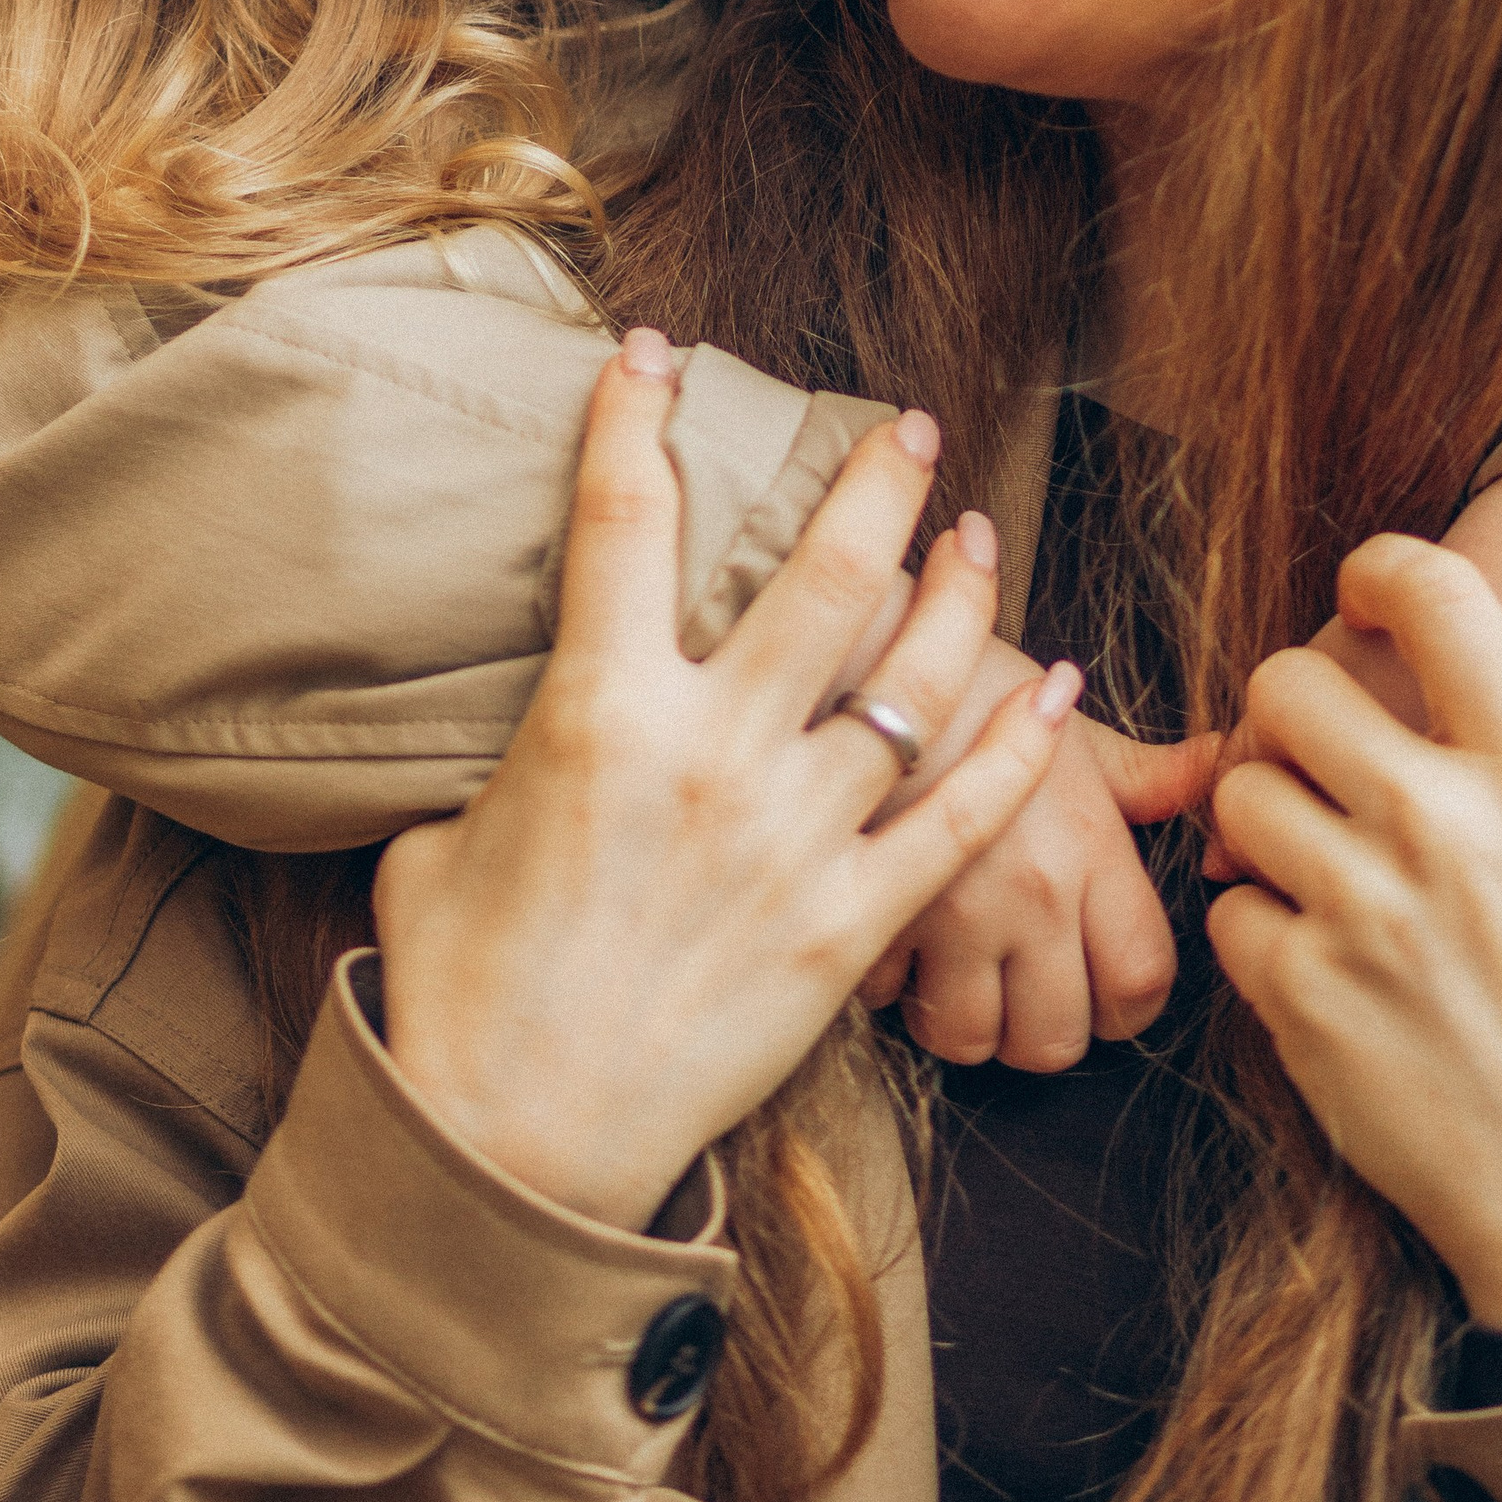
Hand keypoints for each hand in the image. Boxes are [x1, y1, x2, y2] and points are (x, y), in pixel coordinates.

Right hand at [374, 332, 1083, 1230]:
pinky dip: (1021, 747)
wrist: (506, 1149)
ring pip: (910, 680)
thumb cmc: (459, 986)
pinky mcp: (846, 932)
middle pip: (819, 576)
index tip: (655, 351)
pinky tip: (1058, 685)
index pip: (621, 517)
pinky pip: (962, 822)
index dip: (636, 413)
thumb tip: (538, 713)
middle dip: (873, 483)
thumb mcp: (443, 827)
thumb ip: (512, 749)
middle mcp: (707, 754)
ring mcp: (790, 842)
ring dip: (958, 593)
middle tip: (909, 429)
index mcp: (593, 710)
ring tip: (978, 533)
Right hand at [859, 648, 1210, 1066]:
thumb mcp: (1073, 727)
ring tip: (960, 978)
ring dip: (967, 1022)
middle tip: (1027, 988)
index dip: (1128, 1003)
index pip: (1140, 984)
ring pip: (968, 1040)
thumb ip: (1148, 775)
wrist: (861, 646)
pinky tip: (900, 943)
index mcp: (1087, 851)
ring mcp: (945, 913)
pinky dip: (894, 988)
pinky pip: (887, 1004)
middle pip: (1055, 1039)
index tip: (1105, 984)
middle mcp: (1027, 895)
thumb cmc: (973, 682)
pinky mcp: (868, 913)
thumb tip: (1221, 769)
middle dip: (1045, 1027)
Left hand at [1207, 534, 1501, 1332]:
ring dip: (1265, 821)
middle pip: (1286, 682)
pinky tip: (1315, 955)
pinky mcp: (1300, 993)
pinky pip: (1227, 904)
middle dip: (1290, 713)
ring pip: (1237, 791)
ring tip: (1313, 863)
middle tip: (1316, 755)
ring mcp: (1365, 913)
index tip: (1364, 597)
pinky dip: (1258, 926)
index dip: (1382, 570)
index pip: (1439, 594)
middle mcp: (1448, 830)